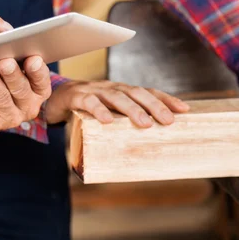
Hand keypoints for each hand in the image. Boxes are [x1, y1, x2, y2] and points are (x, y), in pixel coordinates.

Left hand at [0, 56, 51, 133]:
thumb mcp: (7, 69)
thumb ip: (13, 55)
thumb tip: (8, 36)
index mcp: (37, 92)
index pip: (42, 82)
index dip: (37, 71)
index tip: (32, 59)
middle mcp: (27, 107)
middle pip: (21, 90)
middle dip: (12, 75)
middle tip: (5, 62)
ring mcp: (8, 118)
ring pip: (0, 97)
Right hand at [44, 80, 189, 126]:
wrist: (54, 98)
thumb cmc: (85, 110)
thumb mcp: (107, 115)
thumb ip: (122, 126)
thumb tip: (146, 152)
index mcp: (121, 91)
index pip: (147, 91)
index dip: (165, 99)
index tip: (184, 110)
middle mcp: (110, 87)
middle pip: (136, 92)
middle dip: (154, 105)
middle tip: (168, 121)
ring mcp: (93, 90)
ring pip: (116, 96)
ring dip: (132, 109)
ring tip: (144, 123)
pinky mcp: (76, 96)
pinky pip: (88, 102)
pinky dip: (98, 110)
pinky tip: (107, 120)